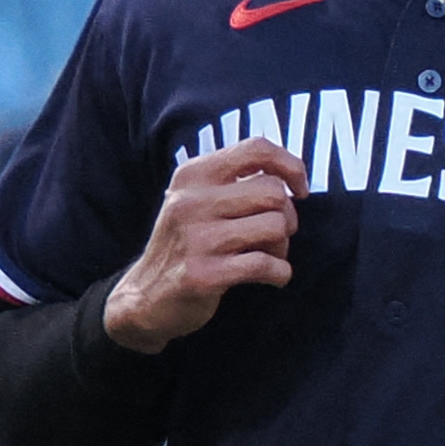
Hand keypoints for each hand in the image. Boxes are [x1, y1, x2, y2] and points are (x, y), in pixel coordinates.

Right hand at [102, 137, 298, 350]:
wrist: (145, 296)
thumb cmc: (186, 245)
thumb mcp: (198, 200)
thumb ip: (235, 182)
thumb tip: (291, 176)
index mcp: (193, 174)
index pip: (256, 149)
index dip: (291, 166)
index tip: (300, 190)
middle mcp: (191, 200)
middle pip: (273, 192)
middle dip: (288, 217)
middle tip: (277, 236)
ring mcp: (196, 238)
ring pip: (275, 227)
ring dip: (283, 247)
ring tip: (269, 258)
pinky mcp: (203, 275)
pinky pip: (265, 265)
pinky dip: (280, 274)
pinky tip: (273, 278)